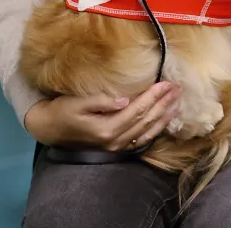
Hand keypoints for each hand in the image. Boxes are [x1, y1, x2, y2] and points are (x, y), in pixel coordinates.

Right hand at [23, 82, 181, 149]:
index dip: (154, 96)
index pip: (137, 110)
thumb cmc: (63, 111)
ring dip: (164, 116)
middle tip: (178, 89)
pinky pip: (142, 140)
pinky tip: (165, 120)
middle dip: (164, 104)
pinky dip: (156, 129)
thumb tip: (124, 100)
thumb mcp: (78, 102)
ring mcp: (116, 146)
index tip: (167, 83)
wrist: (51, 129)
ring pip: (147, 131)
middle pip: (146, 120)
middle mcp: (114, 140)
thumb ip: (101, 101)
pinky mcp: (117, 147)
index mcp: (106, 128)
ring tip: (177, 103)